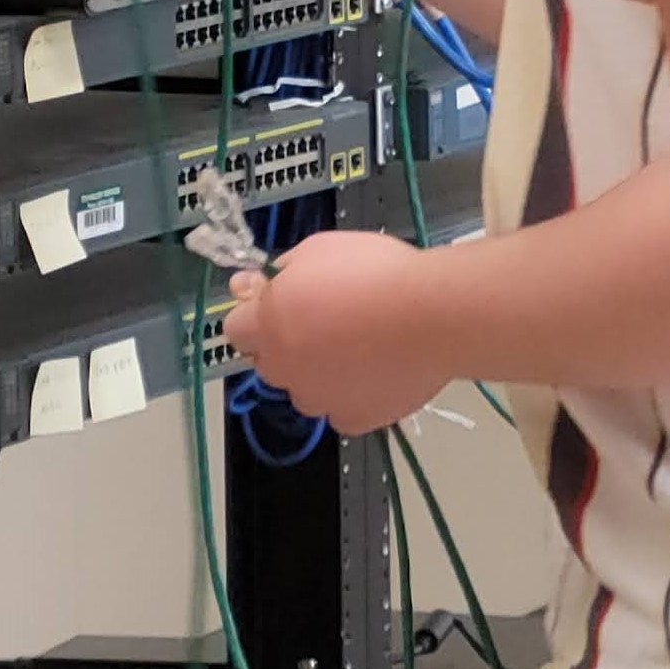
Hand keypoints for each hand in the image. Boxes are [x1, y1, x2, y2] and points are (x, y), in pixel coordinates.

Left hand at [222, 231, 449, 435]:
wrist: (433, 315)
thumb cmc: (374, 272)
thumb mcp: (318, 249)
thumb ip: (278, 272)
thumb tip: (251, 285)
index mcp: (268, 326)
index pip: (236, 328)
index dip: (256, 313)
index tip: (280, 300)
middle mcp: (285, 370)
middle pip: (269, 361)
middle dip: (287, 343)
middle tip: (327, 319)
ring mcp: (320, 400)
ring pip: (307, 388)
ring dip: (320, 371)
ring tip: (361, 344)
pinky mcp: (356, 419)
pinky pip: (342, 409)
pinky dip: (353, 393)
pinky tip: (376, 370)